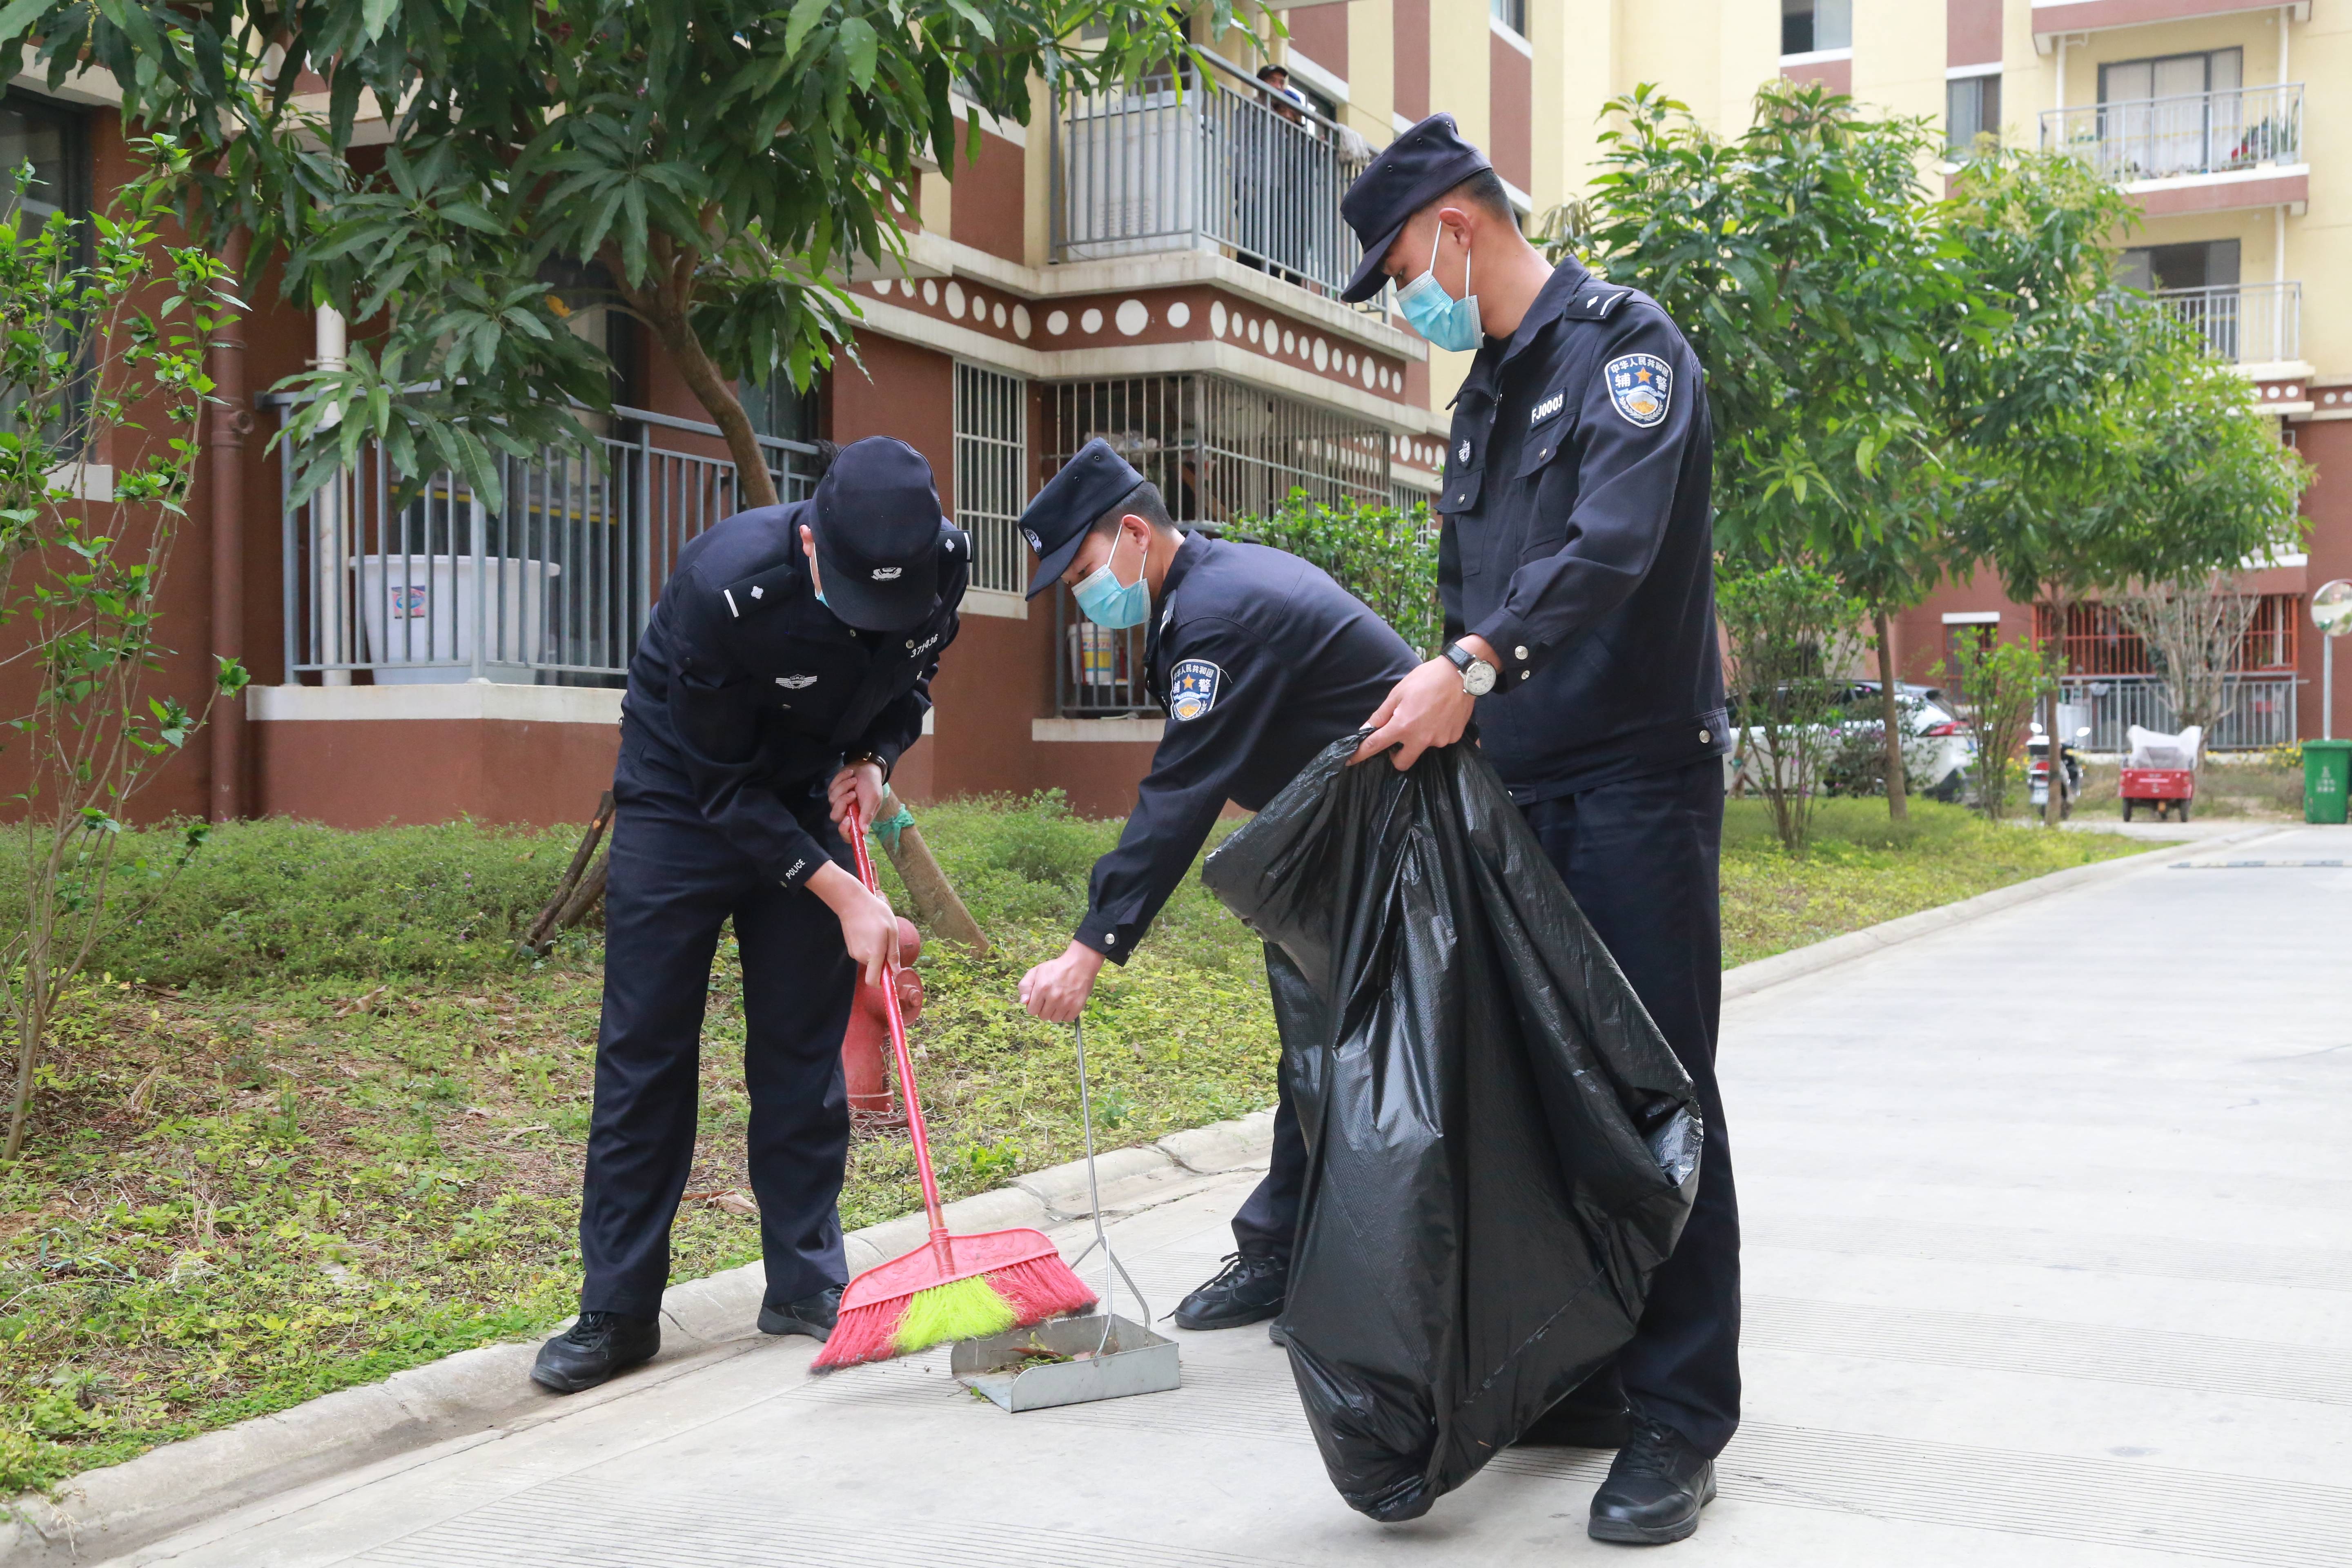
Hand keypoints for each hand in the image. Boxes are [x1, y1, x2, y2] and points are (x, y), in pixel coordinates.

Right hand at [807, 861, 900, 987]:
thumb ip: (893, 953)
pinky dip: (869, 947)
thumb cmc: (876, 914)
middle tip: (888, 941)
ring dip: (877, 952)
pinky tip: (870, 932)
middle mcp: (861, 957)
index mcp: (874, 954)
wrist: (852, 902)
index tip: (891, 975)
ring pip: (870, 961)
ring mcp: (854, 953)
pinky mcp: (850, 947)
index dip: (883, 983)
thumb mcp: (892, 931)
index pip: (874, 981)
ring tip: (878, 933)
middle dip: (883, 961)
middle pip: (875, 970)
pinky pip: (864, 953)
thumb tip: (896, 971)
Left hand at [828, 760, 883, 833]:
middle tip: (853, 793)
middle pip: (835, 817)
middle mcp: (847, 813)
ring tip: (854, 781)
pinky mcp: (833, 792)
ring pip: (832, 800)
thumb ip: (867, 814)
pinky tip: (850, 776)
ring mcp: (839, 803)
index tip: (848, 819)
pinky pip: (831, 789)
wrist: (866, 766)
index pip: (848, 834)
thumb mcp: (873, 798)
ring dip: (844, 787)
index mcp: (859, 818)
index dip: (845, 831)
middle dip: (842, 803)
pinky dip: (841, 780)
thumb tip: (864, 832)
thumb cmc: (872, 784)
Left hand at [1018, 941, 1106, 1023]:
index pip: (1031, 1010)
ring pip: (1055, 1019)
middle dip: (1044, 1009)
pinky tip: (1066, 1003)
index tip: (1039, 999)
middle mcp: (1054, 997)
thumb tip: (1024, 1002)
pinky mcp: (1077, 1006)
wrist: (1079, 964)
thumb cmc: (1056, 968)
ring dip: (1055, 1012)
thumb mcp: (1036, 971)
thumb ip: (1025, 986)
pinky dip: (1066, 1014)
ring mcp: (1066, 1002)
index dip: (1034, 1005)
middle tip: (1050, 998)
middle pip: (1043, 1016)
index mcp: (1041, 988)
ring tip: (1058, 1000)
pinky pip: (1067, 1019)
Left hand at [1351, 639, 1491, 769]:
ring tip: (1425, 716)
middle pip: (1402, 763)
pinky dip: (1436, 732)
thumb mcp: (1398, 693)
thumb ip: (1381, 714)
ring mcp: (1439, 740)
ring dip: (1419, 739)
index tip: (1351, 761)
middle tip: (1398, 740)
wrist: (1461, 674)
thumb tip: (1366, 729)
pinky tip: (1439, 716)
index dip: (1360, 754)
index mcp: (1403, 726)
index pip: (1375, 745)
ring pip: (1423, 749)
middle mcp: (1421, 739)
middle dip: (1396, 756)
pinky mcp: (1453, 738)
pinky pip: (1439, 740)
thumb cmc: (1426, 679)